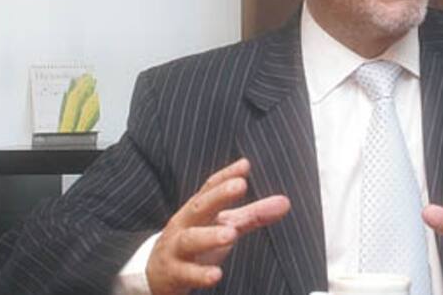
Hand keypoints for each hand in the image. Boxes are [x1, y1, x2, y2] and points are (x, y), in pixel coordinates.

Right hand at [146, 158, 290, 294]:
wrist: (157, 273)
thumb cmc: (196, 241)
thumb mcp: (224, 225)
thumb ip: (254, 214)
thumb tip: (286, 202)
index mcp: (197, 209)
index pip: (209, 188)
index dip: (226, 175)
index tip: (245, 166)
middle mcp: (184, 224)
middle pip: (199, 206)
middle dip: (219, 196)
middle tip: (240, 186)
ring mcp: (176, 248)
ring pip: (190, 239)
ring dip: (209, 236)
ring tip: (231, 234)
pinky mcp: (173, 273)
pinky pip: (186, 274)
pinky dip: (200, 275)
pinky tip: (216, 275)